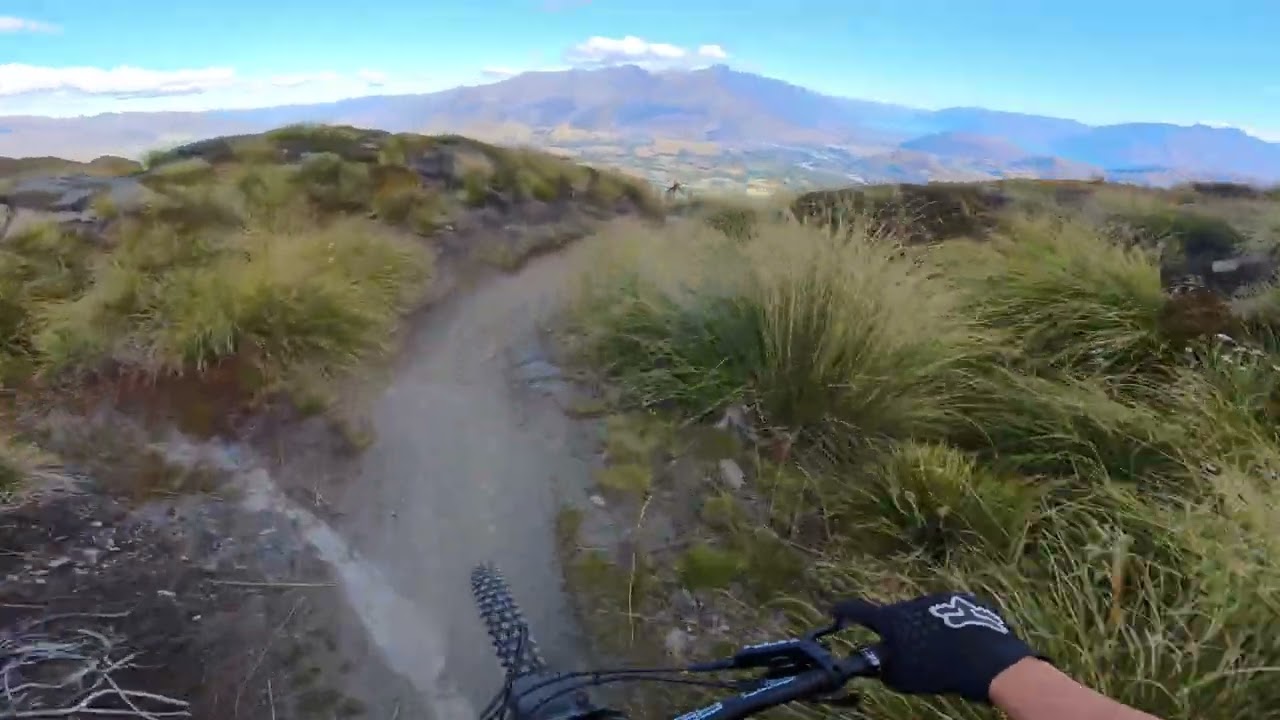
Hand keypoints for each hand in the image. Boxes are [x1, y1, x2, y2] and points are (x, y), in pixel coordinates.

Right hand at [834, 592, 1041, 702]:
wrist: (990, 661)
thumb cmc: (939, 670)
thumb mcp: (902, 677)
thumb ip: (882, 666)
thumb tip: (876, 660)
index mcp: (892, 619)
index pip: (859, 611)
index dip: (843, 611)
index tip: (834, 610)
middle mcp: (913, 601)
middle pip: (897, 615)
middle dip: (898, 631)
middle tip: (908, 652)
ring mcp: (942, 598)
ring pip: (926, 614)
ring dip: (927, 628)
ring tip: (942, 653)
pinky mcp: (967, 601)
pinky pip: (951, 614)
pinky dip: (951, 626)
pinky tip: (962, 645)